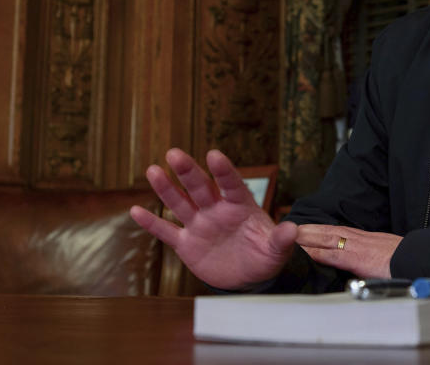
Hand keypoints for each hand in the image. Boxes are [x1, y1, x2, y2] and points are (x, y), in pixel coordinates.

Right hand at [129, 148, 296, 289]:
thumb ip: (281, 240)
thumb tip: (293, 230)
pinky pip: (167, 232)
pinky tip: (135, 211)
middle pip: (201, 188)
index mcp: (240, 206)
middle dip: (189, 172)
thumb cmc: (265, 256)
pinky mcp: (187, 244)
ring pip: (181, 204)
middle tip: (174, 153)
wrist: (249, 276)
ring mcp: (200, 225)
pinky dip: (152, 223)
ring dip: (166, 189)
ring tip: (152, 170)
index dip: (223, 171)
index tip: (213, 155)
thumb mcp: (276, 250)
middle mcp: (217, 210)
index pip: (232, 185)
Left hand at [296, 224, 401, 278]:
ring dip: (309, 236)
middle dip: (311, 229)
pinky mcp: (355, 258)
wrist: (415, 258)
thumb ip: (374, 254)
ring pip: (327, 238)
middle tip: (293, 226)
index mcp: (365, 238)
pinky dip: (317, 251)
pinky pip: (331, 254)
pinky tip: (305, 251)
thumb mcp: (387, 252)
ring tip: (293, 234)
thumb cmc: (404, 258)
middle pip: (329, 231)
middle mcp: (358, 238)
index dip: (323, 230)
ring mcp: (356, 246)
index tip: (310, 228)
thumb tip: (369, 261)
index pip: (340, 231)